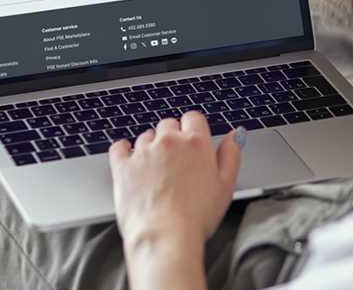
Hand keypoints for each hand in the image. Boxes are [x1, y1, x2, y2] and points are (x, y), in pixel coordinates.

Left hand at [109, 111, 241, 248]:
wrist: (166, 235)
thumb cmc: (197, 216)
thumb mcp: (226, 185)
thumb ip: (230, 155)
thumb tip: (233, 136)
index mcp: (195, 143)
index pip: (193, 118)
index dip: (193, 128)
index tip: (192, 139)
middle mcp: (168, 142)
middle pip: (168, 125)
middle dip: (173, 137)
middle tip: (177, 159)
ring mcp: (143, 153)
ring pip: (146, 136)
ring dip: (151, 146)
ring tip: (156, 169)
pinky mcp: (123, 166)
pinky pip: (119, 148)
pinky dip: (123, 149)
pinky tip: (127, 155)